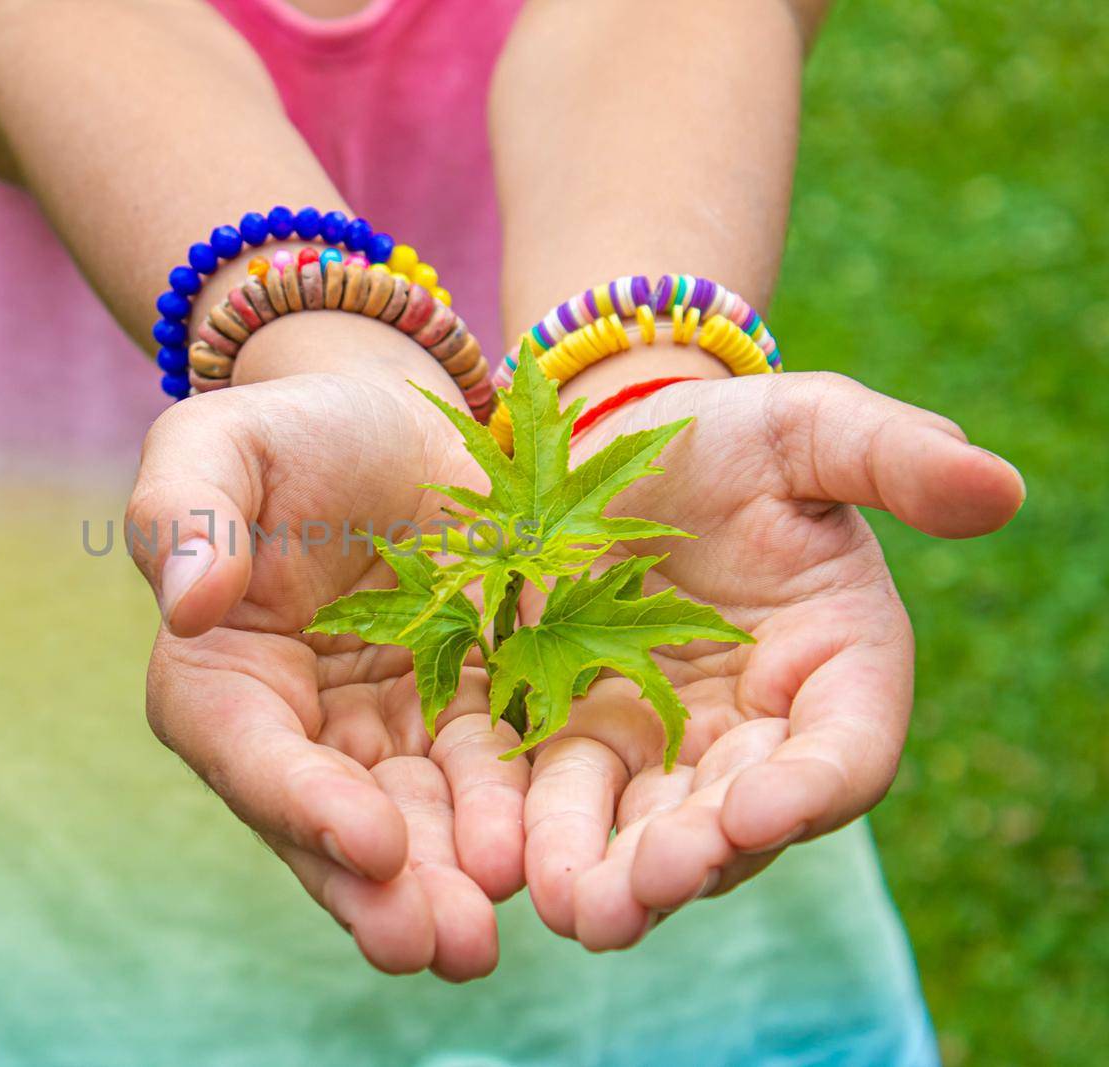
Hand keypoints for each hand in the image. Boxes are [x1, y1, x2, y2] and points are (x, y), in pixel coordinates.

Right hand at [126, 368, 524, 980]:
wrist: (395, 420)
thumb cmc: (292, 430)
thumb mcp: (222, 442)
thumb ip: (184, 512)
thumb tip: (190, 605)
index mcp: (222, 679)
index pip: (252, 755)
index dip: (306, 804)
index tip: (371, 840)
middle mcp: (301, 732)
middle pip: (335, 825)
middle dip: (386, 890)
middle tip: (441, 943)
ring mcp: (387, 737)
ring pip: (417, 827)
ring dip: (452, 884)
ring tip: (493, 930)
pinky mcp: (467, 721)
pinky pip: (492, 783)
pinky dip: (515, 826)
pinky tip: (550, 858)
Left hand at [521, 369, 1024, 948]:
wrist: (620, 440)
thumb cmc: (736, 435)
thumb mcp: (812, 427)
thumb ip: (895, 458)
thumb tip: (1000, 488)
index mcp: (836, 665)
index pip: (842, 751)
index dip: (810, 787)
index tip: (761, 811)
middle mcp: (756, 725)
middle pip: (737, 814)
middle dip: (697, 855)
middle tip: (650, 885)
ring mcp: (663, 738)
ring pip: (645, 823)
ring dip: (614, 873)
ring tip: (578, 911)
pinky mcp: (577, 730)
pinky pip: (562, 793)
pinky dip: (542, 834)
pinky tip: (509, 870)